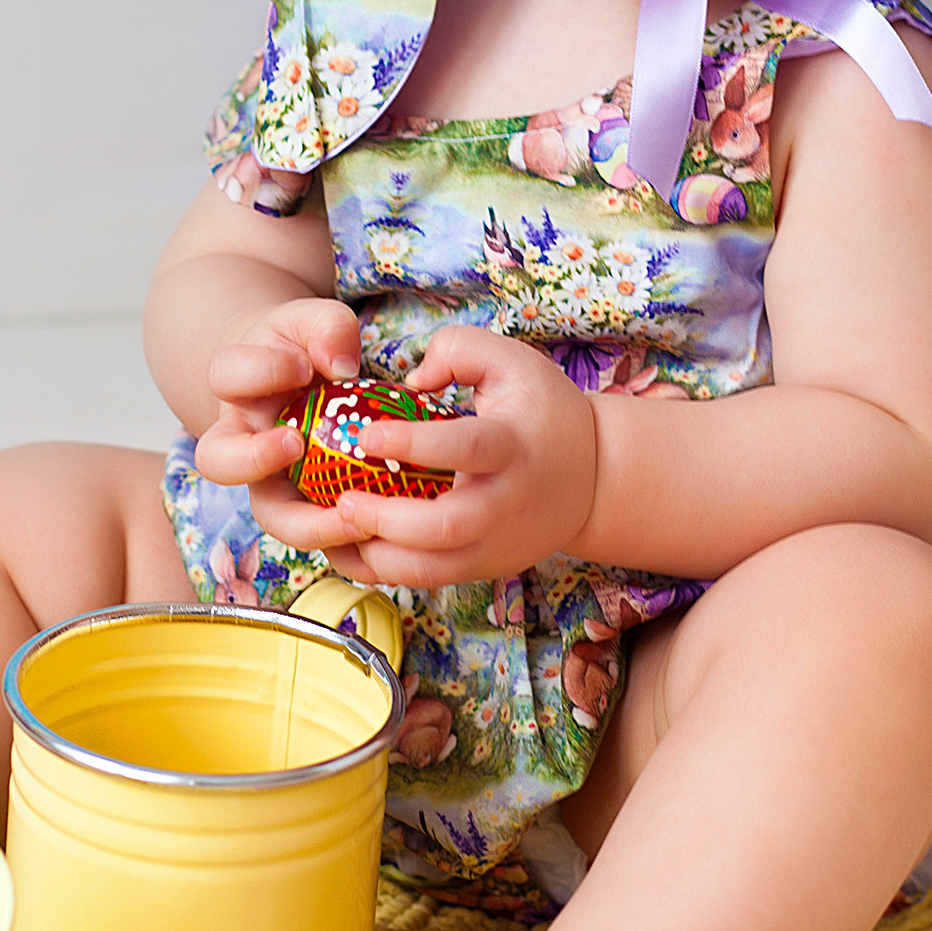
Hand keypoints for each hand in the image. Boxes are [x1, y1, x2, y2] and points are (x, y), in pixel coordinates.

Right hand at [194, 297, 361, 548]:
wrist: (299, 378)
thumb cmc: (305, 346)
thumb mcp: (314, 321)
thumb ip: (327, 328)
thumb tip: (341, 364)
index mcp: (238, 386)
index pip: (228, 375)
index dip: (262, 371)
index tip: (302, 366)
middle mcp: (243, 438)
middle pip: (219, 462)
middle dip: (253, 458)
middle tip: (294, 444)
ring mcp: (273, 479)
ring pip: (270, 515)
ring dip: (309, 523)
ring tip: (355, 517)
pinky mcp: (308, 508)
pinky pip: (320, 538)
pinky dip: (349, 547)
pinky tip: (384, 542)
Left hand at [324, 327, 598, 590]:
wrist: (596, 477)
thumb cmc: (545, 412)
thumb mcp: (513, 360)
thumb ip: (458, 349)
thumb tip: (410, 379)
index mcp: (512, 446)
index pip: (464, 448)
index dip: (414, 443)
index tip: (368, 435)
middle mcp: (505, 503)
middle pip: (446, 527)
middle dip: (387, 519)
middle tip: (341, 500)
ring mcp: (495, 543)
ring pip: (432, 570)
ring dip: (377, 556)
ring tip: (335, 527)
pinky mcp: (484, 567)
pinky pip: (427, 581)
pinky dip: (383, 570)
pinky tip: (350, 546)